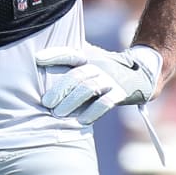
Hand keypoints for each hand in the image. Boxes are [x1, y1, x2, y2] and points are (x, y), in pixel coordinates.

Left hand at [35, 44, 161, 123]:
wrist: (138, 75)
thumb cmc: (104, 68)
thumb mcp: (88, 58)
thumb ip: (67, 58)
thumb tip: (38, 61)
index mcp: (88, 57)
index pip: (70, 53)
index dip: (54, 55)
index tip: (37, 59)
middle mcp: (99, 66)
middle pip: (77, 75)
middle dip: (60, 89)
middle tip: (46, 103)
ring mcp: (110, 80)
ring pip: (89, 89)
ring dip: (72, 102)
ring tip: (58, 114)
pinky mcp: (120, 93)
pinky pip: (106, 103)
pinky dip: (93, 112)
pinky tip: (81, 121)